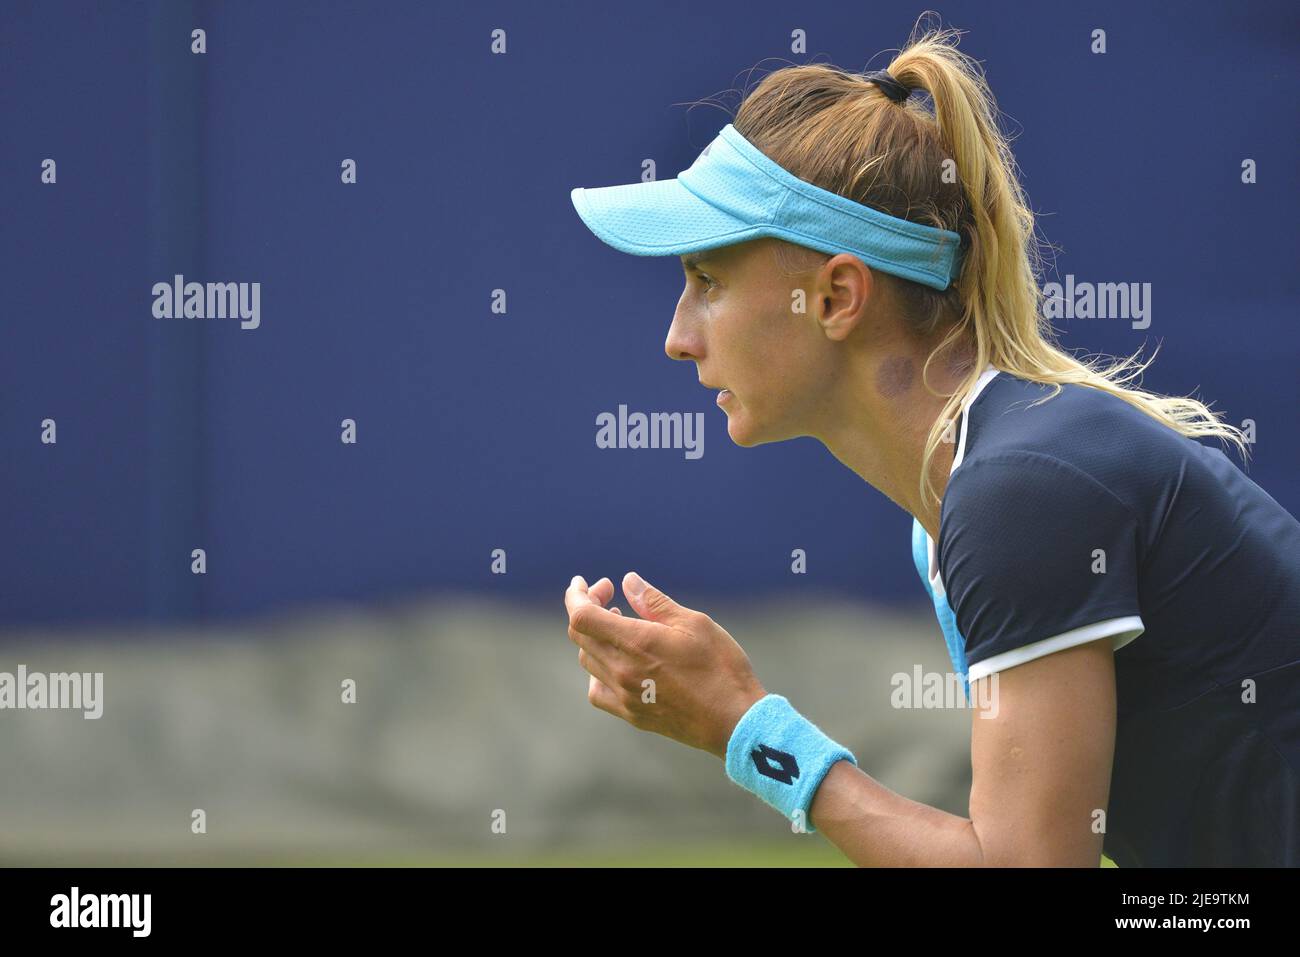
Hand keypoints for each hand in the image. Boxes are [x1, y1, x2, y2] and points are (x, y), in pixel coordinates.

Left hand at [564, 572, 766, 758]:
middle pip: (580, 636)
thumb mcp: (694, 623)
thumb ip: (654, 603)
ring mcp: (624, 696)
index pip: (581, 616)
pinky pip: (597, 691)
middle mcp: (622, 670)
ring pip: (587, 660)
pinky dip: (597, 671)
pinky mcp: (632, 715)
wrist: (735, 720)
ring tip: (619, 622)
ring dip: (594, 636)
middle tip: (609, 595)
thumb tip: (628, 581)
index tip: (589, 583)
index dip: (577, 595)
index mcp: (636, 643)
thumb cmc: (721, 667)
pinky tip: (617, 662)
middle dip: (587, 608)